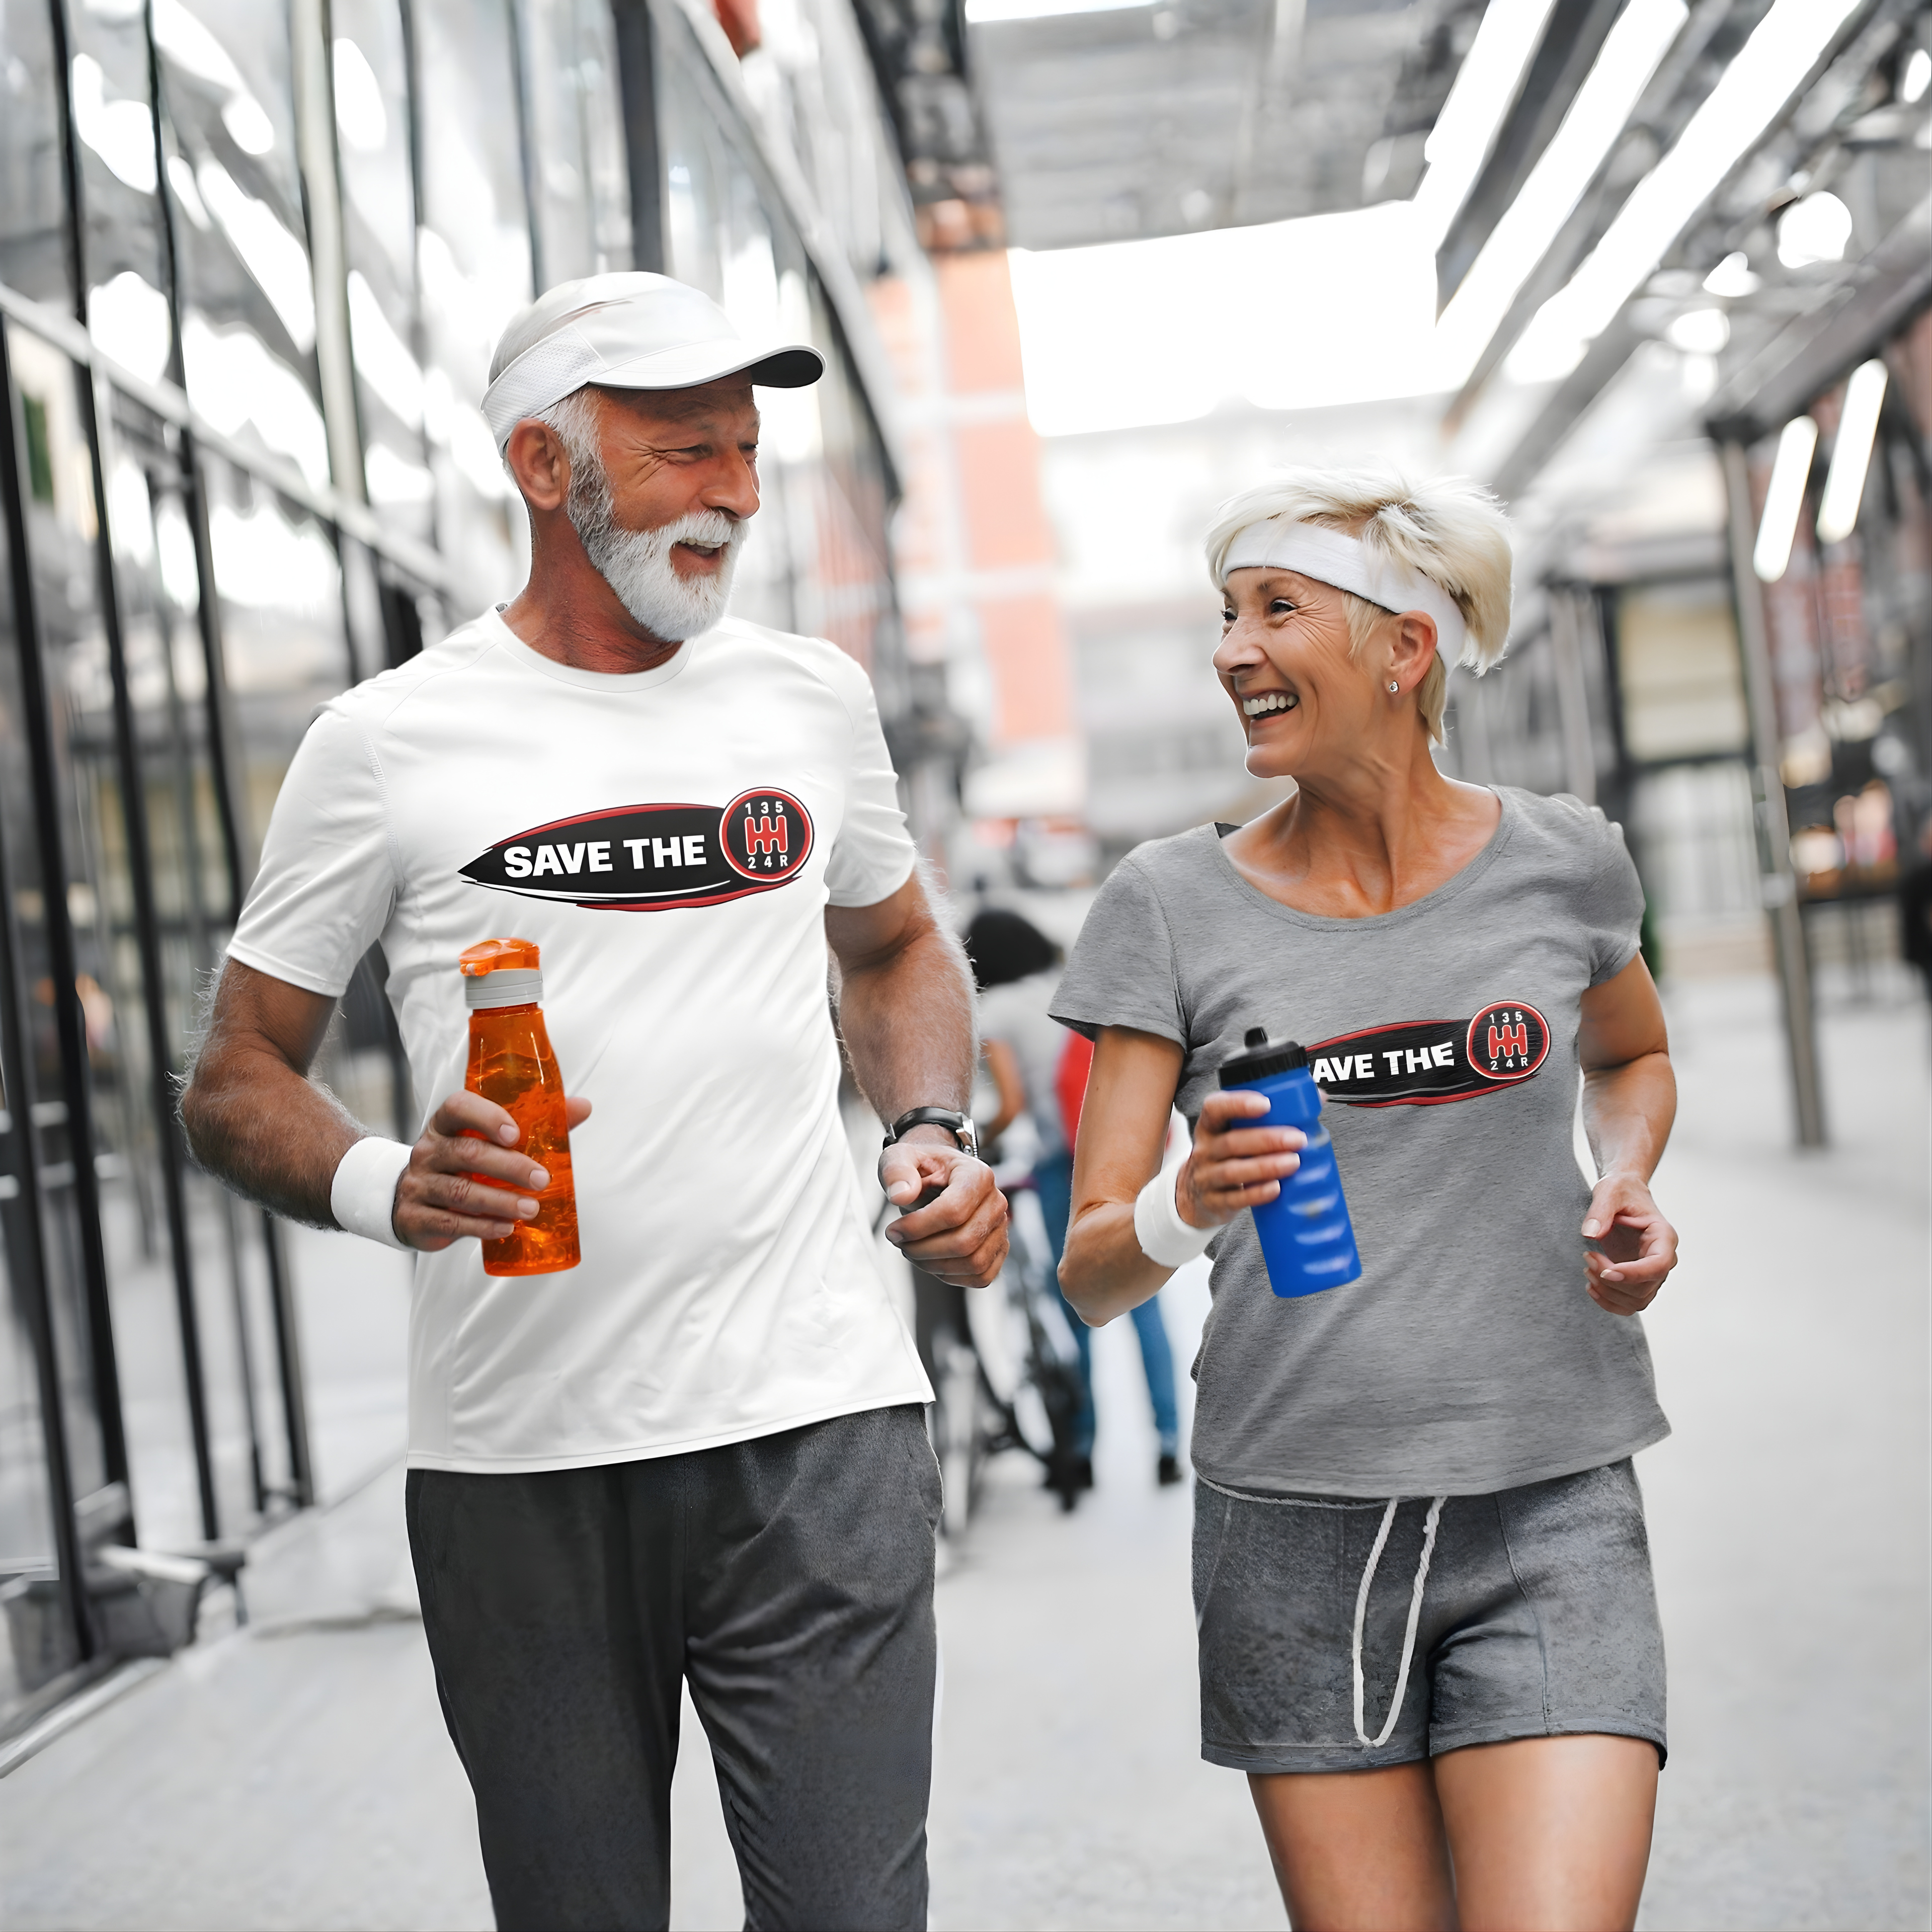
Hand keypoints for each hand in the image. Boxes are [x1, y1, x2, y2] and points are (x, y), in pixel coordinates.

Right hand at [393, 1090, 593, 1251]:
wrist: (410, 1199)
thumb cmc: (461, 1164)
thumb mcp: (487, 1141)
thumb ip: (534, 1123)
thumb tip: (582, 1107)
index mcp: (446, 1124)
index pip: (458, 1107)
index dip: (487, 1117)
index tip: (516, 1134)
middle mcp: (429, 1151)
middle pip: (467, 1153)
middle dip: (509, 1167)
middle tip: (541, 1179)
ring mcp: (418, 1184)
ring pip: (460, 1192)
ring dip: (500, 1202)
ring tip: (531, 1209)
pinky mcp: (416, 1217)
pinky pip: (450, 1222)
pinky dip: (481, 1227)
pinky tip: (505, 1227)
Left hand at [880, 1128, 1008, 1288]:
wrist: (936, 1176)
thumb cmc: (920, 1167)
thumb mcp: (900, 1157)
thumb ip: (896, 1171)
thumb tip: (901, 1195)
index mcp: (977, 1175)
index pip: (953, 1211)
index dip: (918, 1227)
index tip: (892, 1230)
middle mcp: (996, 1202)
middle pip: (965, 1242)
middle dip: (923, 1250)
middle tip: (898, 1242)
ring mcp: (1000, 1228)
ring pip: (974, 1263)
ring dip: (934, 1265)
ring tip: (912, 1250)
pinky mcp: (998, 1250)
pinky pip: (981, 1276)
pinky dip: (951, 1276)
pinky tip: (930, 1260)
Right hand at [1176, 1090, 1304, 1228]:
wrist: (1196, 1196)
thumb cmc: (1227, 1157)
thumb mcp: (1237, 1134)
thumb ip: (1271, 1116)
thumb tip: (1316, 1098)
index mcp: (1210, 1127)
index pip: (1215, 1108)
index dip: (1238, 1104)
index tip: (1266, 1104)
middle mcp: (1205, 1150)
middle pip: (1231, 1142)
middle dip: (1267, 1139)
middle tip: (1297, 1139)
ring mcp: (1207, 1178)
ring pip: (1233, 1171)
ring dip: (1266, 1166)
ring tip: (1294, 1162)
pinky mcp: (1214, 1202)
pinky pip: (1235, 1198)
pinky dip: (1257, 1193)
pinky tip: (1276, 1188)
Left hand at [1581, 1173, 1676, 1314]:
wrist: (1622, 1195)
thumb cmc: (1621, 1191)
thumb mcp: (1609, 1191)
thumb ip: (1600, 1211)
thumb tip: (1590, 1234)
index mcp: (1663, 1237)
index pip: (1658, 1265)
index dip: (1633, 1274)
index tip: (1606, 1271)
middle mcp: (1663, 1258)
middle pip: (1645, 1287)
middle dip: (1611, 1279)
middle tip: (1587, 1256)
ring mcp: (1652, 1273)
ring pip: (1637, 1300)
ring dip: (1608, 1292)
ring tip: (1587, 1268)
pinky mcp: (1638, 1281)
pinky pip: (1629, 1304)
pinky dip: (1609, 1302)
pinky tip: (1591, 1286)